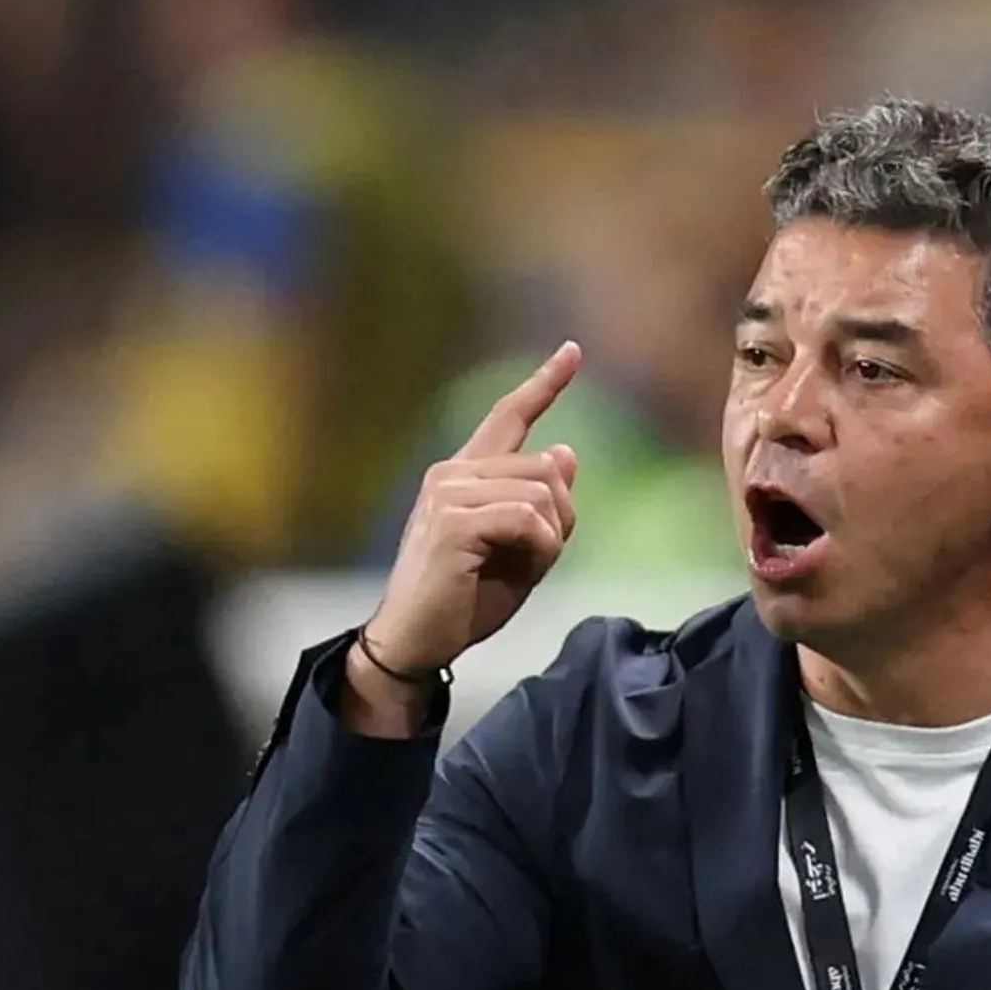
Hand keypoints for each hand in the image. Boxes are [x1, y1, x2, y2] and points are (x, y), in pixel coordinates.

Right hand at [364, 341, 583, 672]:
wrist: (417, 639)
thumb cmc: (465, 599)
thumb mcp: (520, 549)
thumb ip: (541, 504)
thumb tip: (566, 451)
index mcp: (465, 474)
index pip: (508, 417)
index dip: (544, 384)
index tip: (573, 350)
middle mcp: (452, 472)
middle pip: (547, 469)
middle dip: (561, 520)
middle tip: (534, 561)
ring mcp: (448, 492)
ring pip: (542, 494)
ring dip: (549, 540)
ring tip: (517, 568)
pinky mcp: (452, 520)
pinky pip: (528, 518)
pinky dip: (539, 549)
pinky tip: (518, 570)